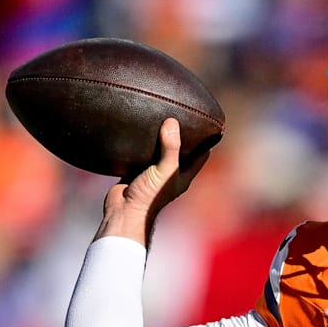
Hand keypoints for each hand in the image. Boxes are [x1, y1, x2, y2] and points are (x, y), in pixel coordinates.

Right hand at [96, 118, 209, 244]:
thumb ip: (170, 148)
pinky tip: (138, 129)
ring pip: (159, 151)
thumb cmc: (149, 196)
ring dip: (159, 138)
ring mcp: (153, 173)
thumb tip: (172, 122)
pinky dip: (141, 143)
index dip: (204, 141)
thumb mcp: (164, 170)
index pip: (201, 155)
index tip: (205, 124)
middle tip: (179, 115)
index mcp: (183, 176)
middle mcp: (170, 174)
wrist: (122, 211)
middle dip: (180, 135)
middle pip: (180, 151)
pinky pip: (140, 154)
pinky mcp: (136, 171)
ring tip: (159, 117)